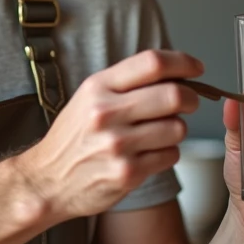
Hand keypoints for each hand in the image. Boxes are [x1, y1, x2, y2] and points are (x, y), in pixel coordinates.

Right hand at [13, 50, 202, 221]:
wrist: (47, 180)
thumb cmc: (73, 137)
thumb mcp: (88, 97)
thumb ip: (125, 83)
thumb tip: (174, 74)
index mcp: (98, 87)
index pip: (152, 63)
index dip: (183, 63)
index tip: (196, 68)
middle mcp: (107, 113)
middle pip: (173, 95)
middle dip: (191, 98)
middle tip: (189, 102)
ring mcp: (118, 145)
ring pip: (177, 128)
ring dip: (177, 129)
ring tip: (159, 132)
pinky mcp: (128, 173)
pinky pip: (171, 155)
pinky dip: (168, 153)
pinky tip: (150, 153)